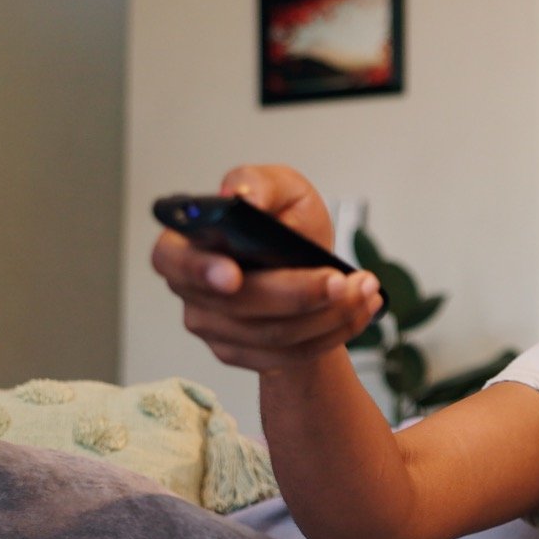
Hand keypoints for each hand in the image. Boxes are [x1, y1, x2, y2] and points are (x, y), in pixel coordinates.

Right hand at [152, 165, 383, 372]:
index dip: (200, 270)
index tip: (233, 274)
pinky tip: (360, 310)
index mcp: (185, 244)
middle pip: (240, 304)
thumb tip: (243, 195)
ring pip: (274, 334)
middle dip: (298, 293)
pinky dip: (335, 332)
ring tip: (365, 288)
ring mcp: (215, 329)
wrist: (309, 266)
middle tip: (342, 280)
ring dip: (330, 314)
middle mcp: (193, 291)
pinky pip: (292, 355)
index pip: (172, 261)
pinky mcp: (245, 355)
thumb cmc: (285, 222)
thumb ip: (259, 183)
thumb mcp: (281, 188)